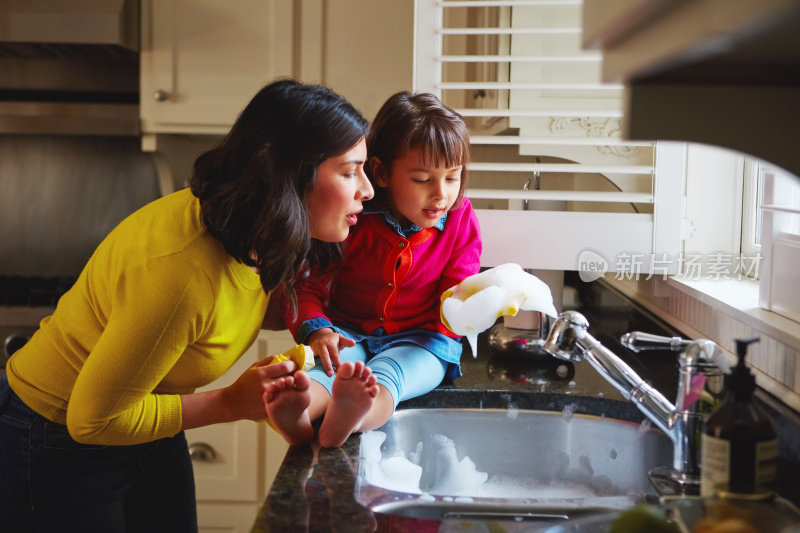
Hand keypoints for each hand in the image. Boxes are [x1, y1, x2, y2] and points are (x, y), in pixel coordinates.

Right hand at [181, 355, 296, 428]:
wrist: (232, 403)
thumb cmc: (243, 384)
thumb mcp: (253, 368)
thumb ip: (268, 360)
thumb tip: (284, 356)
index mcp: (261, 373)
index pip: (285, 366)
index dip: (292, 365)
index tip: (293, 365)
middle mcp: (265, 385)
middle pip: (289, 378)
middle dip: (293, 375)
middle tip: (293, 375)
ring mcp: (268, 398)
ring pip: (287, 391)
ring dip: (290, 387)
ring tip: (287, 385)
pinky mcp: (269, 409)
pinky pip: (282, 401)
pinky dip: (284, 397)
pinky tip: (281, 395)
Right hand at [307, 328, 354, 376]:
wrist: (318, 334)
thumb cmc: (332, 339)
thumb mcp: (340, 338)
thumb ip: (347, 342)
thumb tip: (353, 343)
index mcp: (330, 343)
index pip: (335, 355)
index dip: (338, 363)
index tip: (341, 371)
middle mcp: (321, 345)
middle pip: (325, 356)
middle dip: (327, 365)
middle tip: (330, 375)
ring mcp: (313, 348)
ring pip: (314, 357)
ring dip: (315, 365)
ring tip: (317, 374)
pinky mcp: (307, 351)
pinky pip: (306, 357)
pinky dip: (305, 363)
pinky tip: (307, 372)